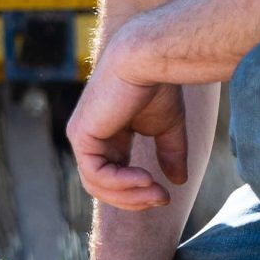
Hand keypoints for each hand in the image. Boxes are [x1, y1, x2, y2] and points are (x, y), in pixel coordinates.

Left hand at [65, 58, 190, 211]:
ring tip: (157, 192)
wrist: (148, 59)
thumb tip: (178, 182)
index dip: (137, 192)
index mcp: (108, 135)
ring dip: (130, 195)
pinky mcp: (81, 135)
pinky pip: (96, 175)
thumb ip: (169, 153)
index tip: (165, 195)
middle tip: (162, 199)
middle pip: (102, 186)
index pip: (113, 177)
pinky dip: (121, 184)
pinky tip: (146, 179)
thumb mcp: (167, 127)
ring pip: (97, 185)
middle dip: (133, 199)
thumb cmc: (158, 85)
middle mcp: (91, 136)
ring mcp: (82, 136)